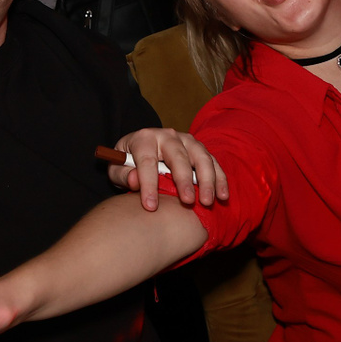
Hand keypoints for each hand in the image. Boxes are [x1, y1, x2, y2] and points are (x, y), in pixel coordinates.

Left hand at [110, 128, 228, 211]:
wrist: (141, 153)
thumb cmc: (128, 165)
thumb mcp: (117, 170)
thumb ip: (123, 175)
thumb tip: (134, 180)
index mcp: (144, 138)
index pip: (146, 160)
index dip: (148, 184)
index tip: (150, 206)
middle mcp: (167, 135)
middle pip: (178, 156)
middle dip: (183, 180)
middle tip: (187, 202)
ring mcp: (186, 140)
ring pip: (201, 157)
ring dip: (207, 180)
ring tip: (208, 201)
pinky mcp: (199, 149)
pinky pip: (212, 162)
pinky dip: (219, 178)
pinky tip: (222, 196)